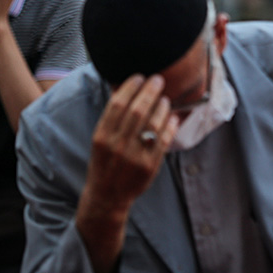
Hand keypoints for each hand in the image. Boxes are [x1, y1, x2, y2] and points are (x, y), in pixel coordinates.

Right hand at [82, 74, 179, 217]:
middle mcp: (117, 145)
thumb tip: (125, 89)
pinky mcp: (149, 166)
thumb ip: (112, 118)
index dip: (130, 87)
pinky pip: (164, 140)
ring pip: (152, 124)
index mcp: (102, 136)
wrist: (107, 195)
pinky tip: (172, 116)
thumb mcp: (100, 140)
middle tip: (158, 80)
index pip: (117, 105)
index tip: (139, 77)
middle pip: (137, 111)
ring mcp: (134, 156)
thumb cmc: (104, 162)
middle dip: (149, 91)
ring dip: (161, 106)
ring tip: (165, 98)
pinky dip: (170, 125)